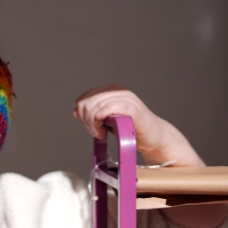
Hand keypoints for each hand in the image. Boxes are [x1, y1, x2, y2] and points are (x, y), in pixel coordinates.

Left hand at [73, 84, 198, 164]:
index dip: (82, 114)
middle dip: (87, 120)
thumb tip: (75, 111)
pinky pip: (112, 107)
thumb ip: (92, 114)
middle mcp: (117, 90)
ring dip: (93, 123)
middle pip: (88, 102)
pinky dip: (103, 116)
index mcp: (109, 90)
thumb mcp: (106, 120)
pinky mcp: (134, 108)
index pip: (84, 98)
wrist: (153, 137)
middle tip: (95, 133)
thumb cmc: (130, 127)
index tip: (90, 127)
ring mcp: (127, 98)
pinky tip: (103, 127)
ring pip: (97, 105)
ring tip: (100, 134)